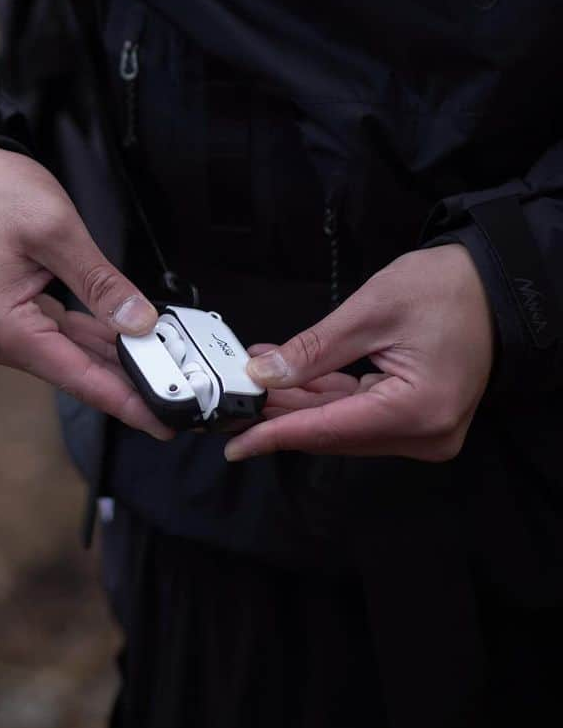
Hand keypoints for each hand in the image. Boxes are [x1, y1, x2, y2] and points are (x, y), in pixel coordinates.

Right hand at [0, 145, 172, 440]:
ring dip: (114, 359)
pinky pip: (58, 335)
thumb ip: (100, 283)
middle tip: (181, 389)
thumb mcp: (56, 231)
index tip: (164, 421)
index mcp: (1, 325)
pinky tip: (129, 341)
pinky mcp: (8, 316)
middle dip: (128, 380)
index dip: (126, 400)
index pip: (77, 376)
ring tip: (166, 367)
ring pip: (70, 354)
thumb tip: (140, 323)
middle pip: (75, 371)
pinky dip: (93, 338)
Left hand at [224, 243, 493, 462]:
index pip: (330, 430)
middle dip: (282, 411)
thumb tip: (265, 375)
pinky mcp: (419, 418)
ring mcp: (425, 430)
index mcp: (418, 411)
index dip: (276, 434)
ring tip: (257, 372)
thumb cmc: (443, 289)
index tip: (236, 442)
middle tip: (235, 394)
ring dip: (299, 400)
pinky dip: (325, 394)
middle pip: (335, 431)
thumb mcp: (369, 311)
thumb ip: (314, 350)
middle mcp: (426, 434)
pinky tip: (289, 373)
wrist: (491, 284)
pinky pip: (361, 413)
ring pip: (344, 423)